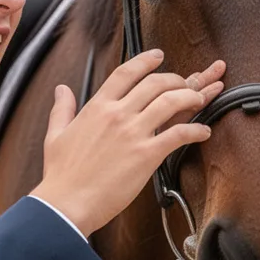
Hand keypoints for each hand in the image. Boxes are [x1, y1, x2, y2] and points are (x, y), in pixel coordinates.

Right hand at [31, 50, 224, 236]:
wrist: (66, 203)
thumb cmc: (61, 174)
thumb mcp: (56, 135)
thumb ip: (62, 109)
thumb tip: (61, 90)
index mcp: (97, 107)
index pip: (126, 72)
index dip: (145, 61)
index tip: (158, 56)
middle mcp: (117, 114)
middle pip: (155, 83)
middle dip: (176, 79)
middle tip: (185, 82)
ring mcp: (133, 133)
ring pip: (171, 102)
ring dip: (191, 96)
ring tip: (200, 99)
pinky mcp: (146, 155)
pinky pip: (179, 134)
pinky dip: (196, 130)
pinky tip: (203, 131)